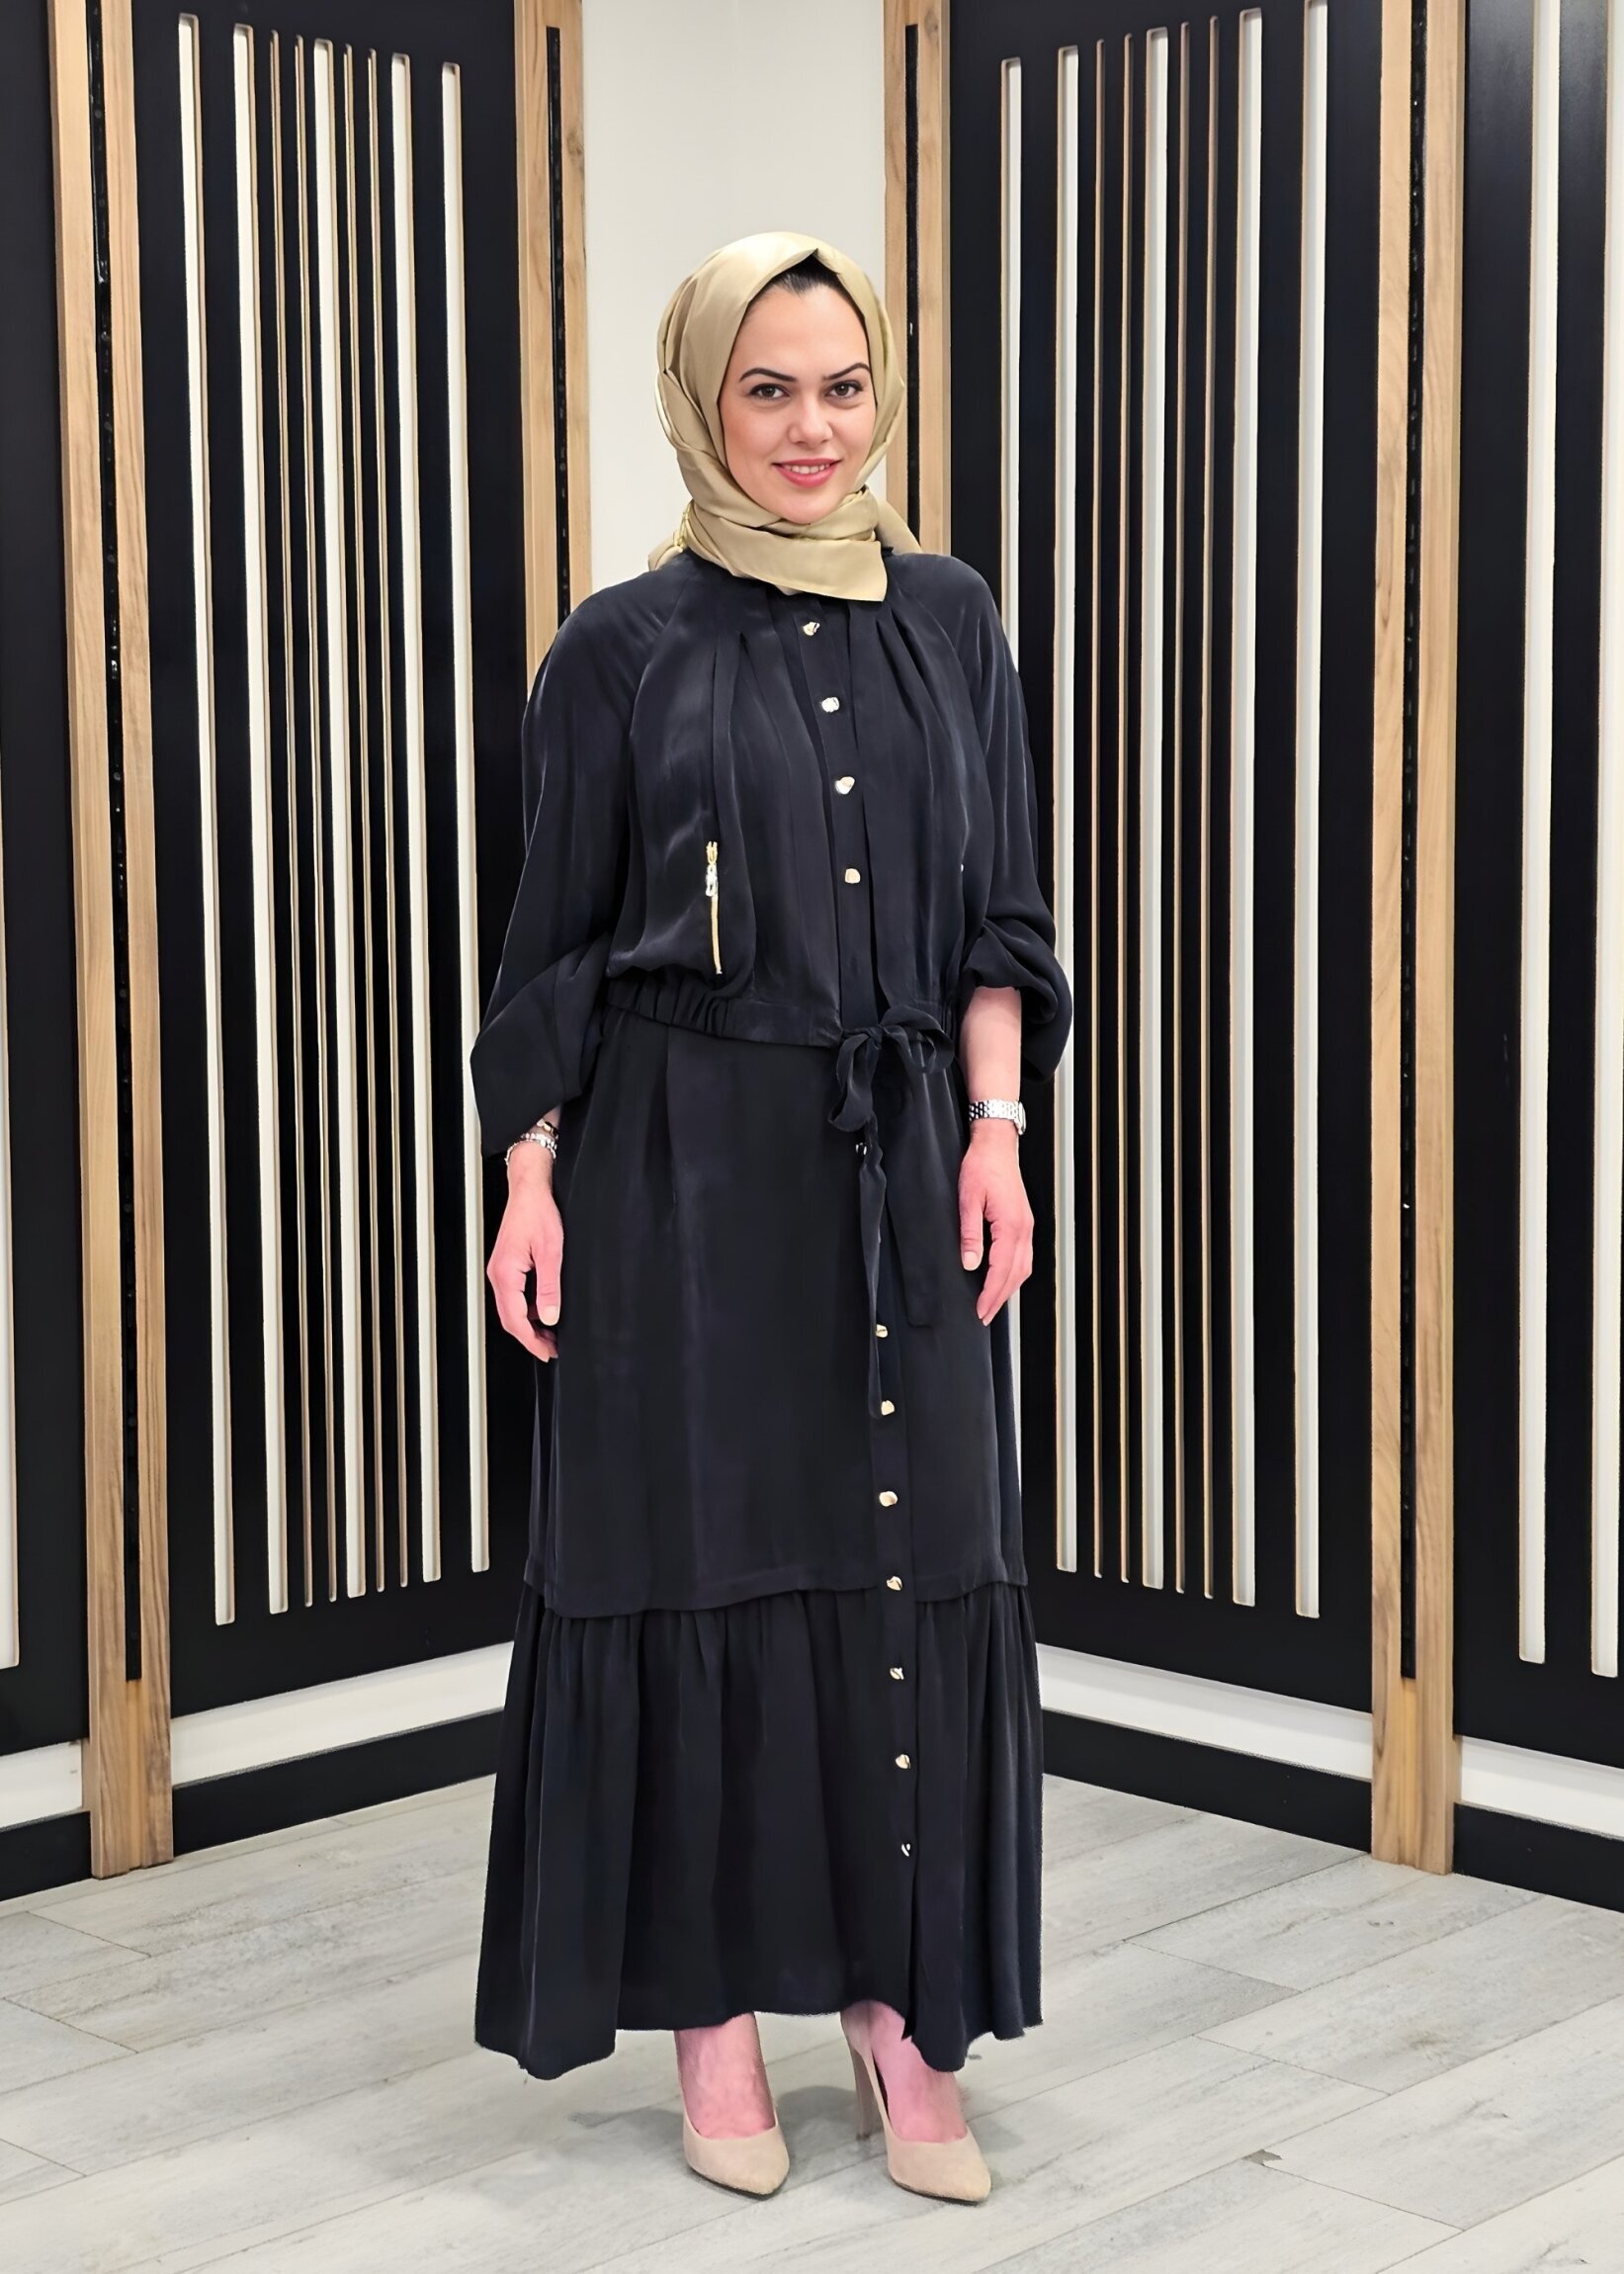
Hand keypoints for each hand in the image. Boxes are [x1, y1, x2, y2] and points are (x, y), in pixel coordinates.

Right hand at [487, 1148, 562, 1360]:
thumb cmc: (537, 1213)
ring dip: (528, 1325)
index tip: (547, 1353)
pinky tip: (543, 1310)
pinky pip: (513, 1296)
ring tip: (550, 1335)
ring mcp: (500, 1270)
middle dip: (529, 1338)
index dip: (532, 1341)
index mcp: (506, 1274)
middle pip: (509, 1319)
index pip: (516, 1320)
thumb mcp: (551, 1252)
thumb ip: (549, 1288)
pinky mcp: (506, 1266)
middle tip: (550, 1350)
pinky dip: (527, 1309)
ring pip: (510, 1309)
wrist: (529, 1189)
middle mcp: (498, 1274)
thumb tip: (550, 1316)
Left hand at [958, 1122, 1032, 1323]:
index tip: (981, 1310)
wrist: (996, 1145)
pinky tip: (1005, 1279)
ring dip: (1010, 1288)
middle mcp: (1024, 1228)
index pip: (1001, 1270)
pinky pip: (1024, 1256)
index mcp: (1011, 1225)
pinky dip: (1015, 1273)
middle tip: (985, 1316)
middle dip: (1001, 1298)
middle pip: (1016, 1274)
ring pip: (1024, 1267)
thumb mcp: (968, 1200)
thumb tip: (970, 1262)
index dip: (990, 1294)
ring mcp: (1027, 1225)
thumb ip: (970, 1234)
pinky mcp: (1024, 1222)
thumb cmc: (982, 1166)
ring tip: (994, 1304)